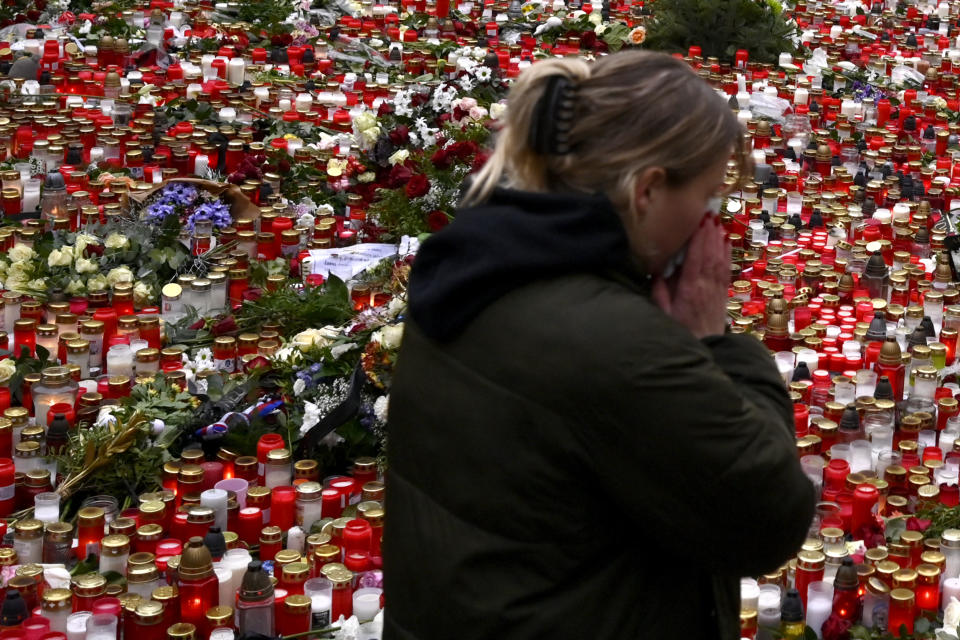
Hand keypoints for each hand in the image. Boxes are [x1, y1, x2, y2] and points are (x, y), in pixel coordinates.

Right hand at [651, 216, 729, 338]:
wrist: (704, 348)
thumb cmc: (679, 331)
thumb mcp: (663, 313)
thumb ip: (660, 291)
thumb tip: (657, 270)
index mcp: (689, 289)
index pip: (696, 258)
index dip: (699, 238)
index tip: (699, 222)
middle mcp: (706, 286)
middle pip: (710, 254)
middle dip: (710, 233)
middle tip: (709, 214)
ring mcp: (716, 289)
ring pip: (720, 259)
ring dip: (719, 239)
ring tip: (717, 222)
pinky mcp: (722, 293)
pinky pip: (726, 269)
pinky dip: (727, 253)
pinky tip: (726, 242)